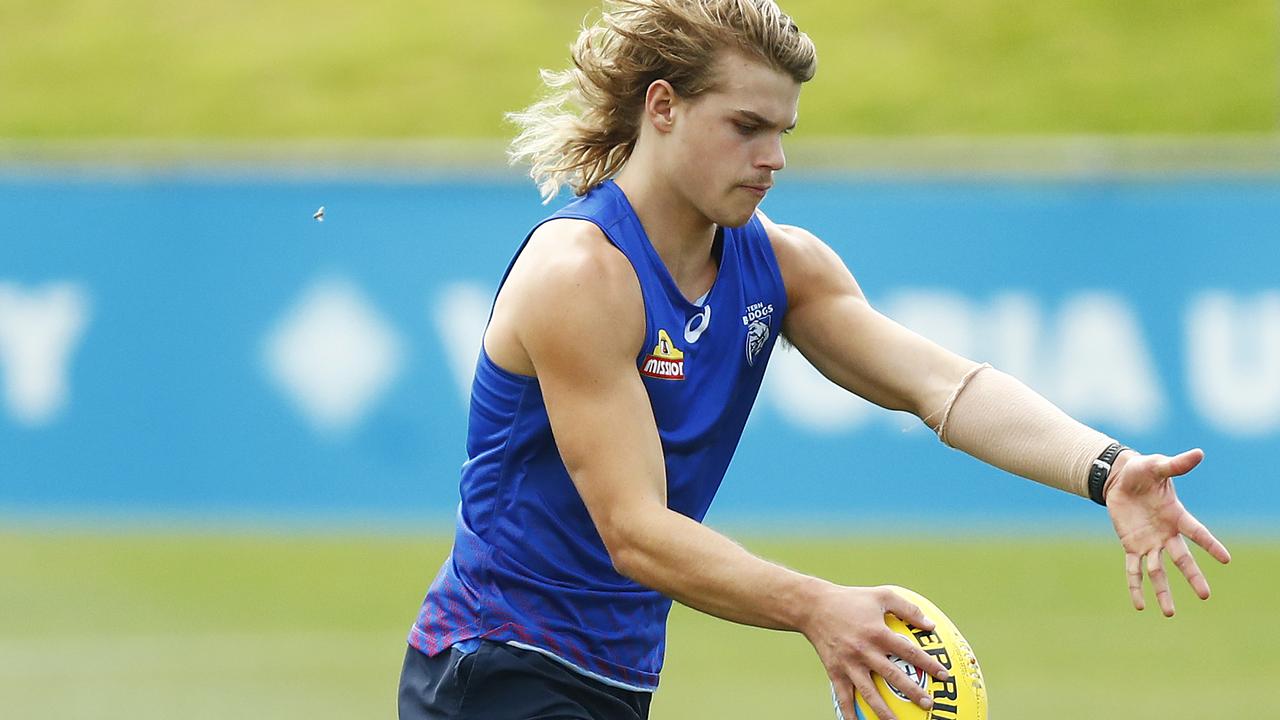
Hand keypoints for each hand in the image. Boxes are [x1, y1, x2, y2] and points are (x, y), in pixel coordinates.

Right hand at [802, 585, 948, 719]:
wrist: (813, 607)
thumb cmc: (851, 599)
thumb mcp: (881, 596)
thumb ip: (907, 609)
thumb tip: (931, 626)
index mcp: (877, 632)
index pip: (908, 651)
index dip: (928, 664)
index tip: (944, 675)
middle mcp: (864, 650)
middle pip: (892, 675)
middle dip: (912, 692)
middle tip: (928, 704)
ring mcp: (848, 663)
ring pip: (869, 692)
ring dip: (884, 711)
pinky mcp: (835, 671)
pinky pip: (843, 696)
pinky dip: (849, 713)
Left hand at [1104, 448, 1231, 616]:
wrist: (1120, 480)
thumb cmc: (1143, 471)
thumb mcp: (1156, 466)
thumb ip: (1175, 464)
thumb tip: (1199, 453)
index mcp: (1177, 515)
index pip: (1197, 532)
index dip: (1210, 545)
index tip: (1226, 559)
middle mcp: (1166, 533)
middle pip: (1181, 559)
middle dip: (1192, 576)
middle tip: (1206, 596)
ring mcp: (1149, 542)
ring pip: (1158, 571)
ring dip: (1163, 592)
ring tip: (1169, 614)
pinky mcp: (1131, 546)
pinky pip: (1133, 570)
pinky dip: (1135, 586)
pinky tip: (1138, 605)